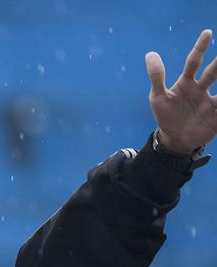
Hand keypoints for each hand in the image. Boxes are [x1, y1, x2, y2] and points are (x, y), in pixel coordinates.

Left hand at [145, 29, 216, 153]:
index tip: (207, 32)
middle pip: (213, 72)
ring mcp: (210, 102)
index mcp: (187, 82)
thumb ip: (156, 77)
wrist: (174, 139)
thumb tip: (150, 54)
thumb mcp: (158, 97)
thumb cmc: (166, 115)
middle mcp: (201, 88)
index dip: (200, 47)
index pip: (193, 62)